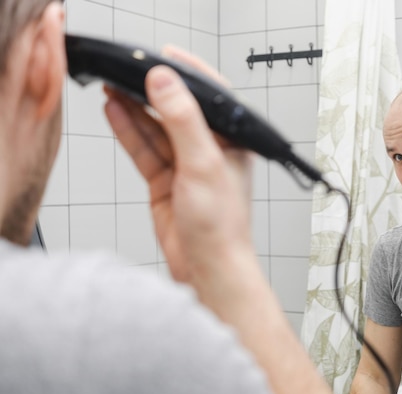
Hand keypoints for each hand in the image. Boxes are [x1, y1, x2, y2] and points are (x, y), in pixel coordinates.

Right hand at [103, 46, 253, 283]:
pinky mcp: (165, 181)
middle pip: (177, 111)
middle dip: (152, 92)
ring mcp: (185, 166)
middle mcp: (209, 151)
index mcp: (231, 142)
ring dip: (135, 109)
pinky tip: (115, 112)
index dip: (187, 75)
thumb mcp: (203, 164)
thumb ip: (183, 121)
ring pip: (156, 130)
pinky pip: (145, 150)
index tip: (163, 57)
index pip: (211, 97)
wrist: (207, 268)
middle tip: (127, 71)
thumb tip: (165, 82)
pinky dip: (129, 132)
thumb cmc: (221, 226)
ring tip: (112, 85)